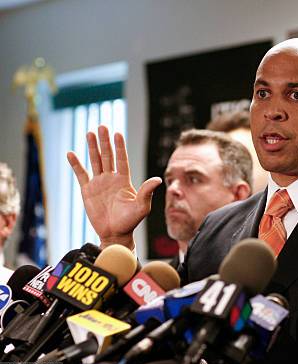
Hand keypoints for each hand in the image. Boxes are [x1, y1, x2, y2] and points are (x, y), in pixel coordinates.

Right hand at [67, 125, 161, 249]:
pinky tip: (71, 153)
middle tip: (101, 126)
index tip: (117, 133)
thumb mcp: (142, 206)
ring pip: (95, 161)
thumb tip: (157, 179)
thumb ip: (147, 192)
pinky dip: (76, 164)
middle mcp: (111, 178)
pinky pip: (81, 174)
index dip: (119, 147)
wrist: (115, 233)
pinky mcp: (87, 190)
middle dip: (105, 141)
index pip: (121, 159)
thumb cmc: (131, 221)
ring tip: (89, 132)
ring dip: (92, 147)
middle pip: (108, 156)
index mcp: (124, 180)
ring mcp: (99, 183)